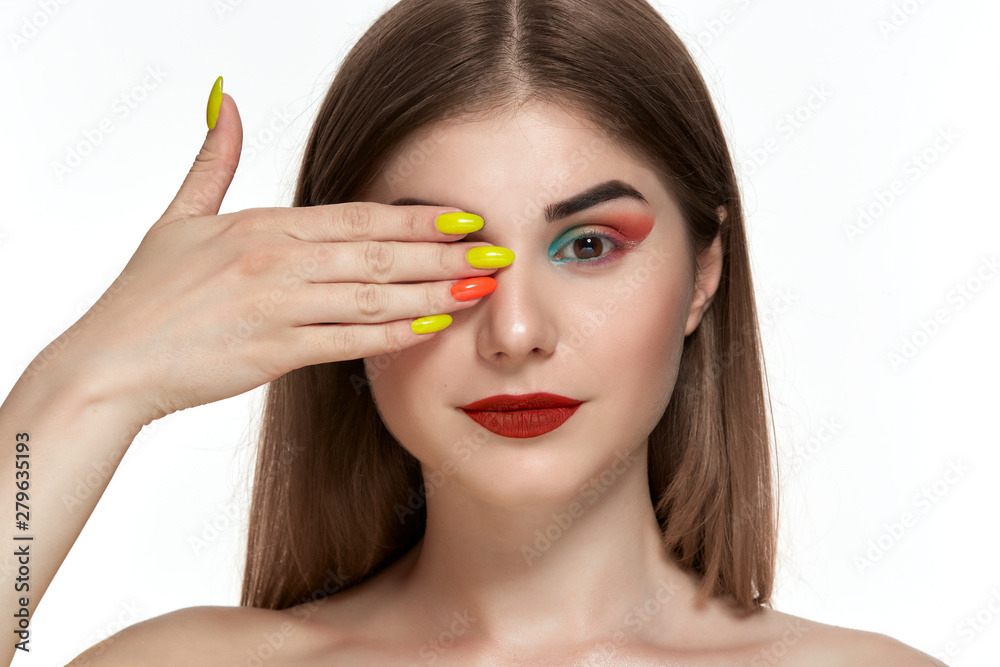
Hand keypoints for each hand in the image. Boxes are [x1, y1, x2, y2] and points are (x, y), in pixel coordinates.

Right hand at [59, 88, 501, 424]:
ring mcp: (277, 306)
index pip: (356, 216)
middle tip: (496, 252)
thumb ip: (213, 161)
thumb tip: (228, 104)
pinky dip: (393, 333)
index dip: (414, 215)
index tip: (462, 216)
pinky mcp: (273, 352)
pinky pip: (348, 340)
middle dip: (443, 251)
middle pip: (377, 251)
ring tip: (480, 289)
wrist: (111, 363)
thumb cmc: (147, 295)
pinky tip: (431, 327)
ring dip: (433, 290)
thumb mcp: (178, 218)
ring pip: (372, 294)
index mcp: (262, 226)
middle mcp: (276, 260)